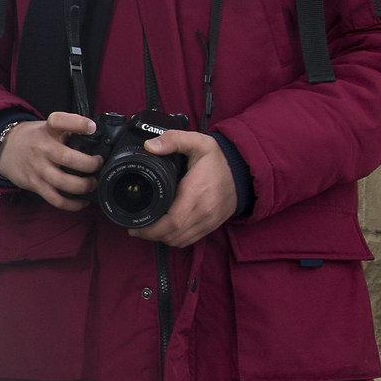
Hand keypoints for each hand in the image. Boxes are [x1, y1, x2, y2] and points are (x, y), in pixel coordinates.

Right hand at [0, 112, 102, 212]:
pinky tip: (82, 201)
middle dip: (90, 165)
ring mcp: (38, 169)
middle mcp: (42, 149)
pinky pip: (56, 199)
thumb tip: (96, 138)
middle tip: (98, 164)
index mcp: (47, 130)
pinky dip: (73, 204)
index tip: (92, 127)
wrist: (4, 149)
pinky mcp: (35, 185)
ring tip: (93, 183)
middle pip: (69, 158)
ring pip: (64, 183)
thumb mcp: (48, 126)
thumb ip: (69, 130)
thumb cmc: (33, 138)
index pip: (60, 121)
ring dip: (84, 186)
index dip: (78, 123)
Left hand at [127, 131, 237, 247]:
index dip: (151, 228)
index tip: (136, 226)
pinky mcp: (212, 225)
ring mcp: (209, 221)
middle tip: (136, 228)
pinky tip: (165, 231)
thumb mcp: (198, 142)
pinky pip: (190, 240)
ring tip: (148, 230)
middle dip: (151, 235)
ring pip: (180, 240)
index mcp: (196, 192)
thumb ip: (173, 140)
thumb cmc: (219, 159)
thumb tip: (149, 146)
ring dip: (162, 238)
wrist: (245, 171)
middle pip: (173, 235)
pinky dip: (175, 239)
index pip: (172, 220)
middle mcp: (203, 211)